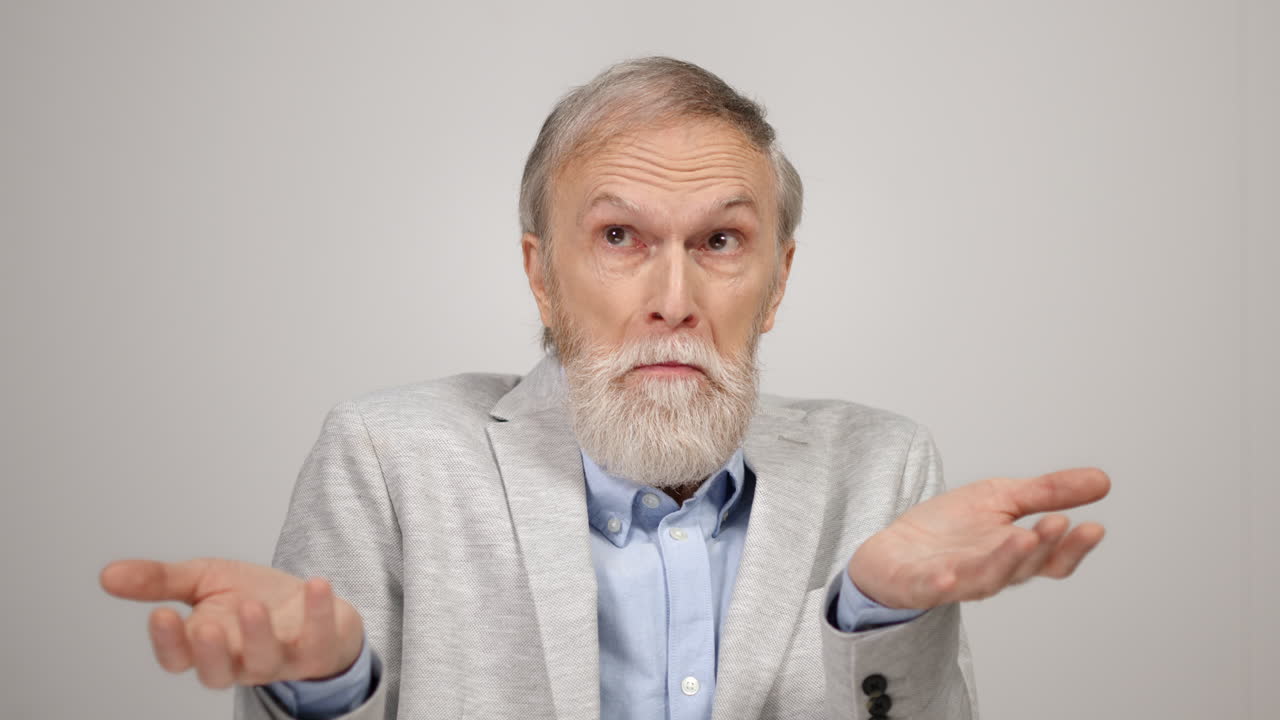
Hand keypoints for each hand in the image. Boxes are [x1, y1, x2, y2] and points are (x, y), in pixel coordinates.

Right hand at [99, 557, 363, 688]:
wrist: (309, 601)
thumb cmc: (250, 595)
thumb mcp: (203, 580)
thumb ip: (160, 580)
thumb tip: (107, 575)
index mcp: (205, 645)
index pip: (178, 657)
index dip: (169, 642)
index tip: (161, 613)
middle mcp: (239, 659)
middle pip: (217, 672)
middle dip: (209, 653)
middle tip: (205, 626)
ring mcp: (280, 658)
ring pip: (265, 661)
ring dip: (258, 635)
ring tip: (252, 605)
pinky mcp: (317, 649)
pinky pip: (318, 638)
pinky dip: (318, 612)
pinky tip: (316, 585)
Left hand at [848, 467, 1110, 609]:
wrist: (894, 546)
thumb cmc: (951, 527)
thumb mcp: (1001, 498)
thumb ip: (1048, 492)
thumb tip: (1104, 480)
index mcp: (1014, 554)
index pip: (1053, 559)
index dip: (1074, 548)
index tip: (1094, 527)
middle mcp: (990, 572)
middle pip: (1023, 567)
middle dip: (1042, 546)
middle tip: (1056, 523)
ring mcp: (954, 581)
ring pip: (986, 578)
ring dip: (1006, 561)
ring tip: (1023, 537)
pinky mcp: (918, 584)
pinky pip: (932, 588)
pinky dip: (942, 584)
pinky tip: (949, 576)